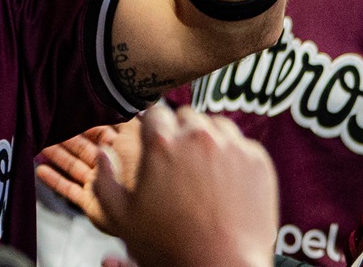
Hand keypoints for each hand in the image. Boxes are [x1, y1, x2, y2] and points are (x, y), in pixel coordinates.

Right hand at [36, 121, 140, 232]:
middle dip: (66, 137)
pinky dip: (54, 180)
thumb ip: (126, 119)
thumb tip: (121, 102)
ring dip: (56, 155)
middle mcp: (110, 165)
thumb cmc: (143, 171)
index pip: (101, 131)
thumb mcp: (134, 136)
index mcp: (123, 149)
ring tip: (39, 144)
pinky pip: (69, 189)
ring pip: (73, 165)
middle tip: (48, 125)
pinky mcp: (90, 202)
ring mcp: (99, 183)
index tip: (69, 111)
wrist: (145, 212)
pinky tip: (40, 171)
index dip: (85, 121)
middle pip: (83, 147)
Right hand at [94, 104, 276, 266]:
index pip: (154, 112)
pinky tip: (226, 182)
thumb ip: (105, 180)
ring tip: (203, 172)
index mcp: (162, 143)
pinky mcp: (258, 161)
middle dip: (180, 133)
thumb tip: (104, 154)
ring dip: (208, 140)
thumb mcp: (122, 218)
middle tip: (178, 164)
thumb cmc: (172, 249)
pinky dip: (234, 157)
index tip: (154, 141)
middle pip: (186, 116)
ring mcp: (232, 147)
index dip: (152, 127)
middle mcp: (198, 137)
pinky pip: (243, 145)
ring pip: (216, 126)